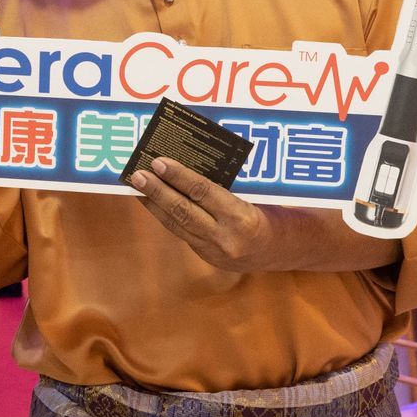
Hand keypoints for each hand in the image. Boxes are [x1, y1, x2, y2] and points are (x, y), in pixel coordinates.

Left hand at [128, 158, 269, 273]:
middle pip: (183, 211)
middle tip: (138, 174)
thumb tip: (189, 161)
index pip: (204, 193)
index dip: (178, 177)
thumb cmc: (269, 211)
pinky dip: (163, 215)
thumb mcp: (254, 195)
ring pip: (176, 224)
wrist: (279, 249)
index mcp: (242, 217)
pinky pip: (180, 232)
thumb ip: (226, 184)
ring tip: (136, 186)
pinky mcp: (205, 255)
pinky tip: (152, 201)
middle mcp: (225, 237)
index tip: (159, 162)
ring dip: (154, 204)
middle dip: (157, 191)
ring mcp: (213, 250)